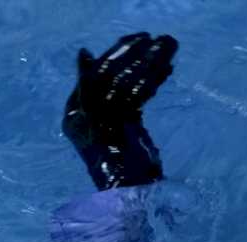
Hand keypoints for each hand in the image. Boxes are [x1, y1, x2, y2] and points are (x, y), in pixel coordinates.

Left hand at [62, 31, 177, 190]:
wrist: (131, 196)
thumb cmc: (110, 164)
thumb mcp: (97, 122)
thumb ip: (90, 88)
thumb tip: (84, 54)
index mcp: (76, 114)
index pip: (95, 75)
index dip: (117, 55)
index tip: (140, 40)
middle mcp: (89, 115)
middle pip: (114, 78)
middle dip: (138, 59)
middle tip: (164, 42)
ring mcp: (108, 120)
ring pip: (129, 85)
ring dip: (149, 68)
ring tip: (170, 51)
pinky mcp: (126, 127)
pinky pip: (137, 98)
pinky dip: (151, 84)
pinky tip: (166, 71)